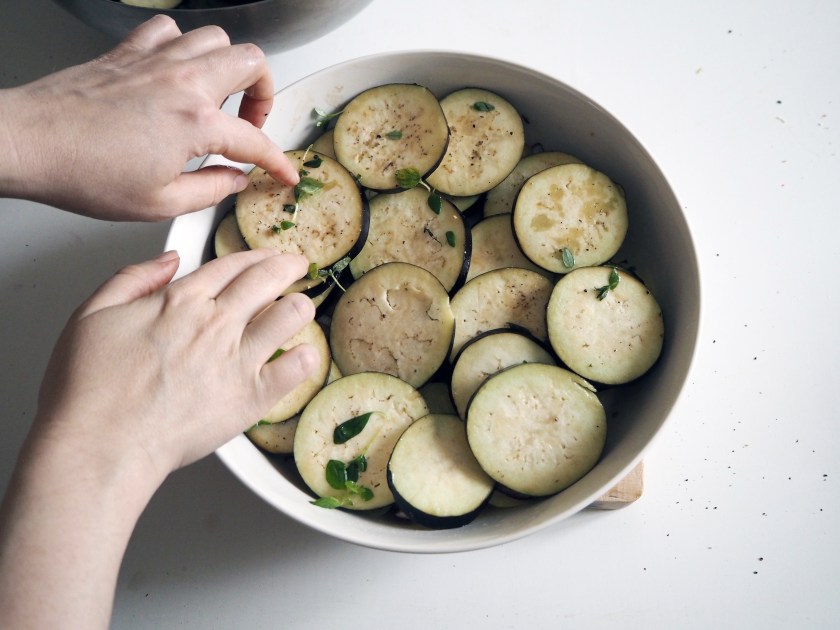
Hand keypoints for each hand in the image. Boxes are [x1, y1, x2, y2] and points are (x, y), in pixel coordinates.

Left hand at [0, 15, 297, 220]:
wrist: (30, 143)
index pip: (256, 141)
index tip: (284, 173)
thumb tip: (234, 181)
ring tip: (219, 96)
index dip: (278, 161)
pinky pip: (169, 31)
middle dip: (263, 95)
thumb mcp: (159, 202)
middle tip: (250, 124)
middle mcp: (183, 82)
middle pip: (251, 63)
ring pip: (216, 38)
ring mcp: (155, 61)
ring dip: (228, 66)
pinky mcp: (128, 53)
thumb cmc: (83, 172)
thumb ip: (210, 190)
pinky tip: (176, 71)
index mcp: (196, 123)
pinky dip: (182, 46)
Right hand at [36, 248, 318, 477]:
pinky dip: (305, 358)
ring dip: (300, 305)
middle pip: (267, 279)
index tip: (266, 256)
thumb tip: (170, 260)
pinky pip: (295, 369)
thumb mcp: (92, 314)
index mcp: (181, 301)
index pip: (232, 265)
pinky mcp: (251, 397)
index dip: (255, 256)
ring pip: (290, 315)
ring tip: (302, 306)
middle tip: (298, 265)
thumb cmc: (89, 390)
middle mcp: (216, 324)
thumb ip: (133, 279)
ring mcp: (238, 360)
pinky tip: (305, 355)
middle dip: (288, 265)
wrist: (101, 445)